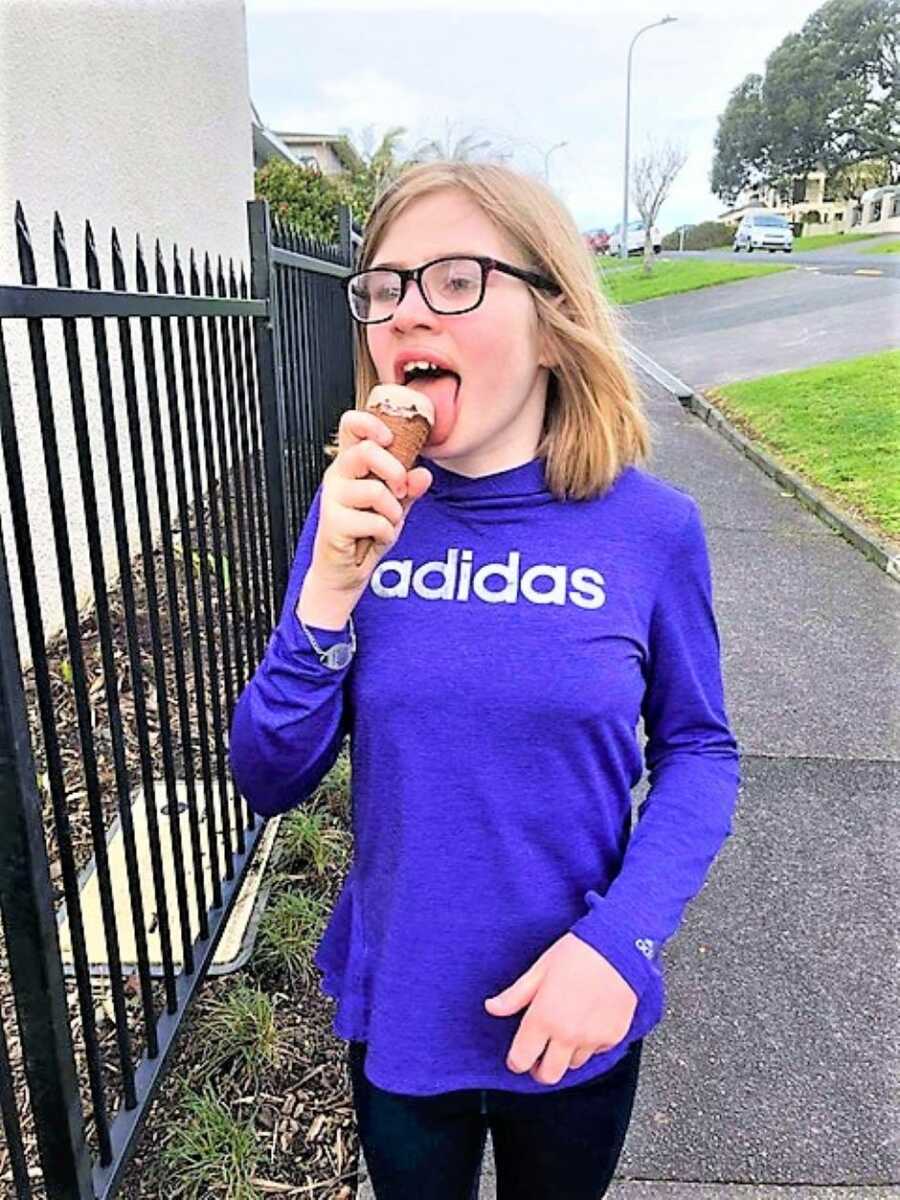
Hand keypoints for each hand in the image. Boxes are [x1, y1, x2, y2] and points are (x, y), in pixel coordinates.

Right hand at [310, 407, 432, 593]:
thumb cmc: (366, 533)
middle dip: (395, 472)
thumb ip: (409, 488)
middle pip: (366, 451)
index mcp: (351, 463)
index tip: (390, 438)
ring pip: (375, 490)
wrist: (346, 571)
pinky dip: (385, 534)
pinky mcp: (333, 522)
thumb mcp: (395, 506)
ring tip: (386, 522)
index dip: (371, 423)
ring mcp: (332, 498)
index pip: (350, 425)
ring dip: (392, 512)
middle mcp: (337, 475)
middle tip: (400, 490)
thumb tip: (424, 474)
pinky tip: (376, 538)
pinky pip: (374, 521)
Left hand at [483, 933, 637, 1085]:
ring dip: (565, 1055)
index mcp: (544, 1017)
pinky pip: (596, 1053)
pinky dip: (588, 1044)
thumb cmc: (579, 952)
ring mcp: (592, 1039)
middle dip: (539, 1068)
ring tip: (565, 1030)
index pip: (521, 1059)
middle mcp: (568, 1034)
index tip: (517, 1055)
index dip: (516, 1060)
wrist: (619, 946)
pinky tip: (586, 1022)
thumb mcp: (540, 969)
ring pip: (572, 1065)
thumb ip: (515, 995)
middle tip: (538, 1053)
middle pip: (548, 1075)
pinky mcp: (613, 1037)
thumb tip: (493, 1007)